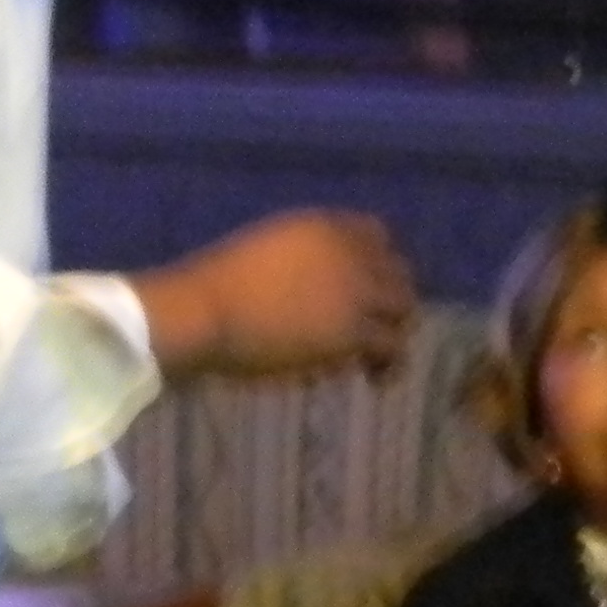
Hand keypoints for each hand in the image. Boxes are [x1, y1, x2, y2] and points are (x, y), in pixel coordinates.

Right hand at [135, 210, 414, 381]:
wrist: (204, 312)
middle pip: (398, 272)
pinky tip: (371, 379)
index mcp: (322, 226)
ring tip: (377, 360)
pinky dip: (386, 365)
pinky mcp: (353, 331)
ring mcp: (355, 290)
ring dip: (393, 332)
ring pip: (403, 309)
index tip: (370, 287)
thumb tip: (313, 294)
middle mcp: (349, 252)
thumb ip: (300, 263)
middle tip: (378, 327)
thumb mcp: (265, 252)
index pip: (376, 235)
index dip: (378, 264)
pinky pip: (390, 348)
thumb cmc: (214, 286)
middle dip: (392, 300)